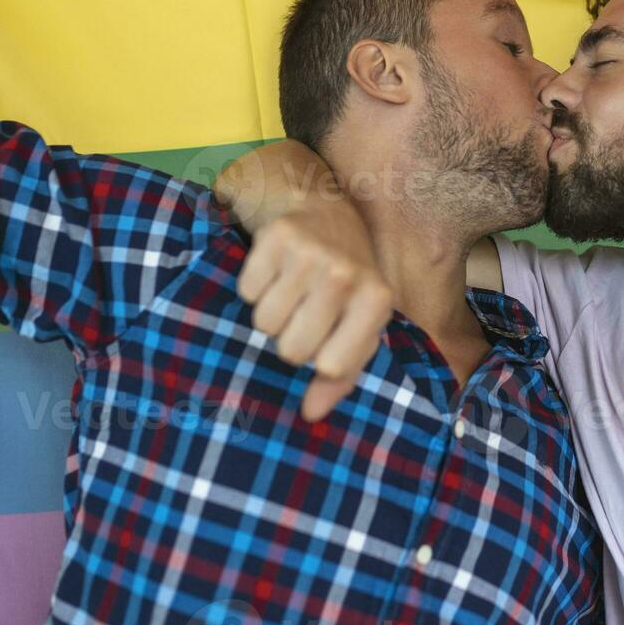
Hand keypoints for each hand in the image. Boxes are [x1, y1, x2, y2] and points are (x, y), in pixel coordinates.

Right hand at [238, 207, 393, 421]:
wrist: (326, 210)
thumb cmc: (346, 282)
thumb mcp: (358, 326)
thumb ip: (341, 376)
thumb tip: (311, 414)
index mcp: (376, 301)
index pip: (331, 366)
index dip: (319, 362)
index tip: (325, 344)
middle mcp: (346, 274)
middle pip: (292, 349)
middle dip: (290, 341)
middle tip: (303, 317)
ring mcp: (312, 253)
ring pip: (264, 323)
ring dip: (271, 315)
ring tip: (290, 292)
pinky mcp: (277, 236)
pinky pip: (247, 291)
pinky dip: (254, 287)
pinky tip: (276, 271)